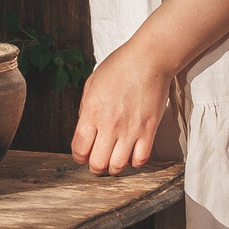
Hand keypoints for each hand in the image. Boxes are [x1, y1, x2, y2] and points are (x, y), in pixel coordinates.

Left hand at [72, 33, 176, 174]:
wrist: (148, 59)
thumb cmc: (119, 67)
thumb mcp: (91, 84)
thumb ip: (85, 109)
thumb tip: (84, 130)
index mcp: (91, 112)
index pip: (79, 149)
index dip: (78, 157)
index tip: (82, 156)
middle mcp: (109, 124)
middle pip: (97, 163)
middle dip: (94, 168)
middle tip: (97, 163)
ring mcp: (130, 129)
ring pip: (118, 166)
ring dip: (114, 168)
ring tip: (113, 162)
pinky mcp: (149, 130)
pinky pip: (141, 159)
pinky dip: (134, 162)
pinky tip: (131, 154)